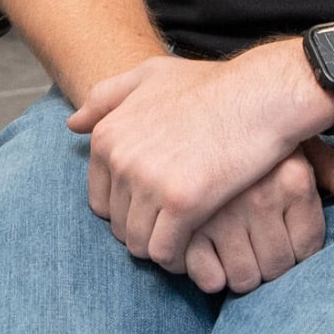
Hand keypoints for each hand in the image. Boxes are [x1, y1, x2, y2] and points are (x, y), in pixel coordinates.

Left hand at [70, 43, 333, 272]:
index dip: (128, 210)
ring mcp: (149, 182)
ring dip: (160, 247)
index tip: (156, 211)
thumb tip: (73, 124)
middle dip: (144, 230)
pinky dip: (178, 257)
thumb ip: (107, 97)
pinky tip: (197, 248)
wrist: (261, 95)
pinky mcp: (183, 202)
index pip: (100, 199)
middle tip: (175, 229)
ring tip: (187, 242)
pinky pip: (164, 251)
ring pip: (138, 242)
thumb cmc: (211, 86)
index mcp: (108, 135)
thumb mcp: (150, 76)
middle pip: (118, 224)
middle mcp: (120, 159)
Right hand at [182, 140, 333, 293]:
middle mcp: (260, 195)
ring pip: (242, 278)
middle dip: (266, 266)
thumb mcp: (297, 142)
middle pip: (276, 268)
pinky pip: (204, 275)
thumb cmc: (249, 126)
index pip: (306, 250)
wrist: (187, 102)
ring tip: (227, 252)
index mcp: (293, 178)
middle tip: (252, 249)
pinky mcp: (182, 221)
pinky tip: (200, 252)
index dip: (294, 252)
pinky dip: (203, 273)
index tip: (279, 239)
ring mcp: (218, 211)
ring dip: (236, 274)